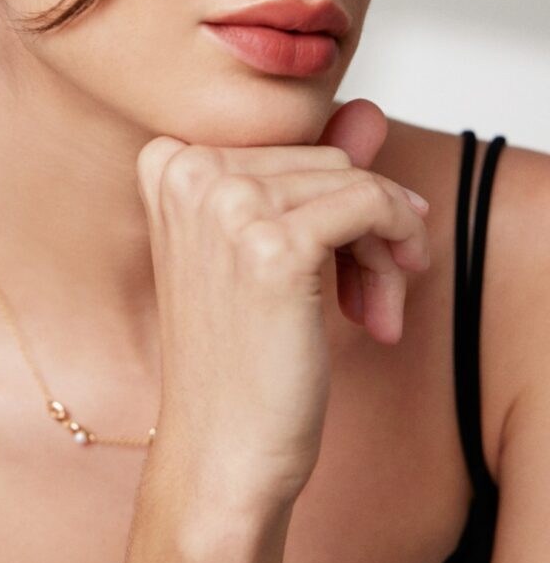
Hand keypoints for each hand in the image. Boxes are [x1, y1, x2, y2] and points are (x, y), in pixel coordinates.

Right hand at [135, 98, 429, 505]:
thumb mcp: (266, 246)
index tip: (340, 252)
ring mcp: (227, 204)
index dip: (325, 198)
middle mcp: (187, 169)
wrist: (218, 452)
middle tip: (366, 297)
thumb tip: (367, 110)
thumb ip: (315, 172)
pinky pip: (374, 205)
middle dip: (359, 225)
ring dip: (381, 249)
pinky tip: (383, 310)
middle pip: (324, 159)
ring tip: (372, 312)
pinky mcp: (275, 246)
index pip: (286, 142)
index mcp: (166, 161)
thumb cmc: (235, 357)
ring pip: (355, 181)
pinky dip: (397, 247)